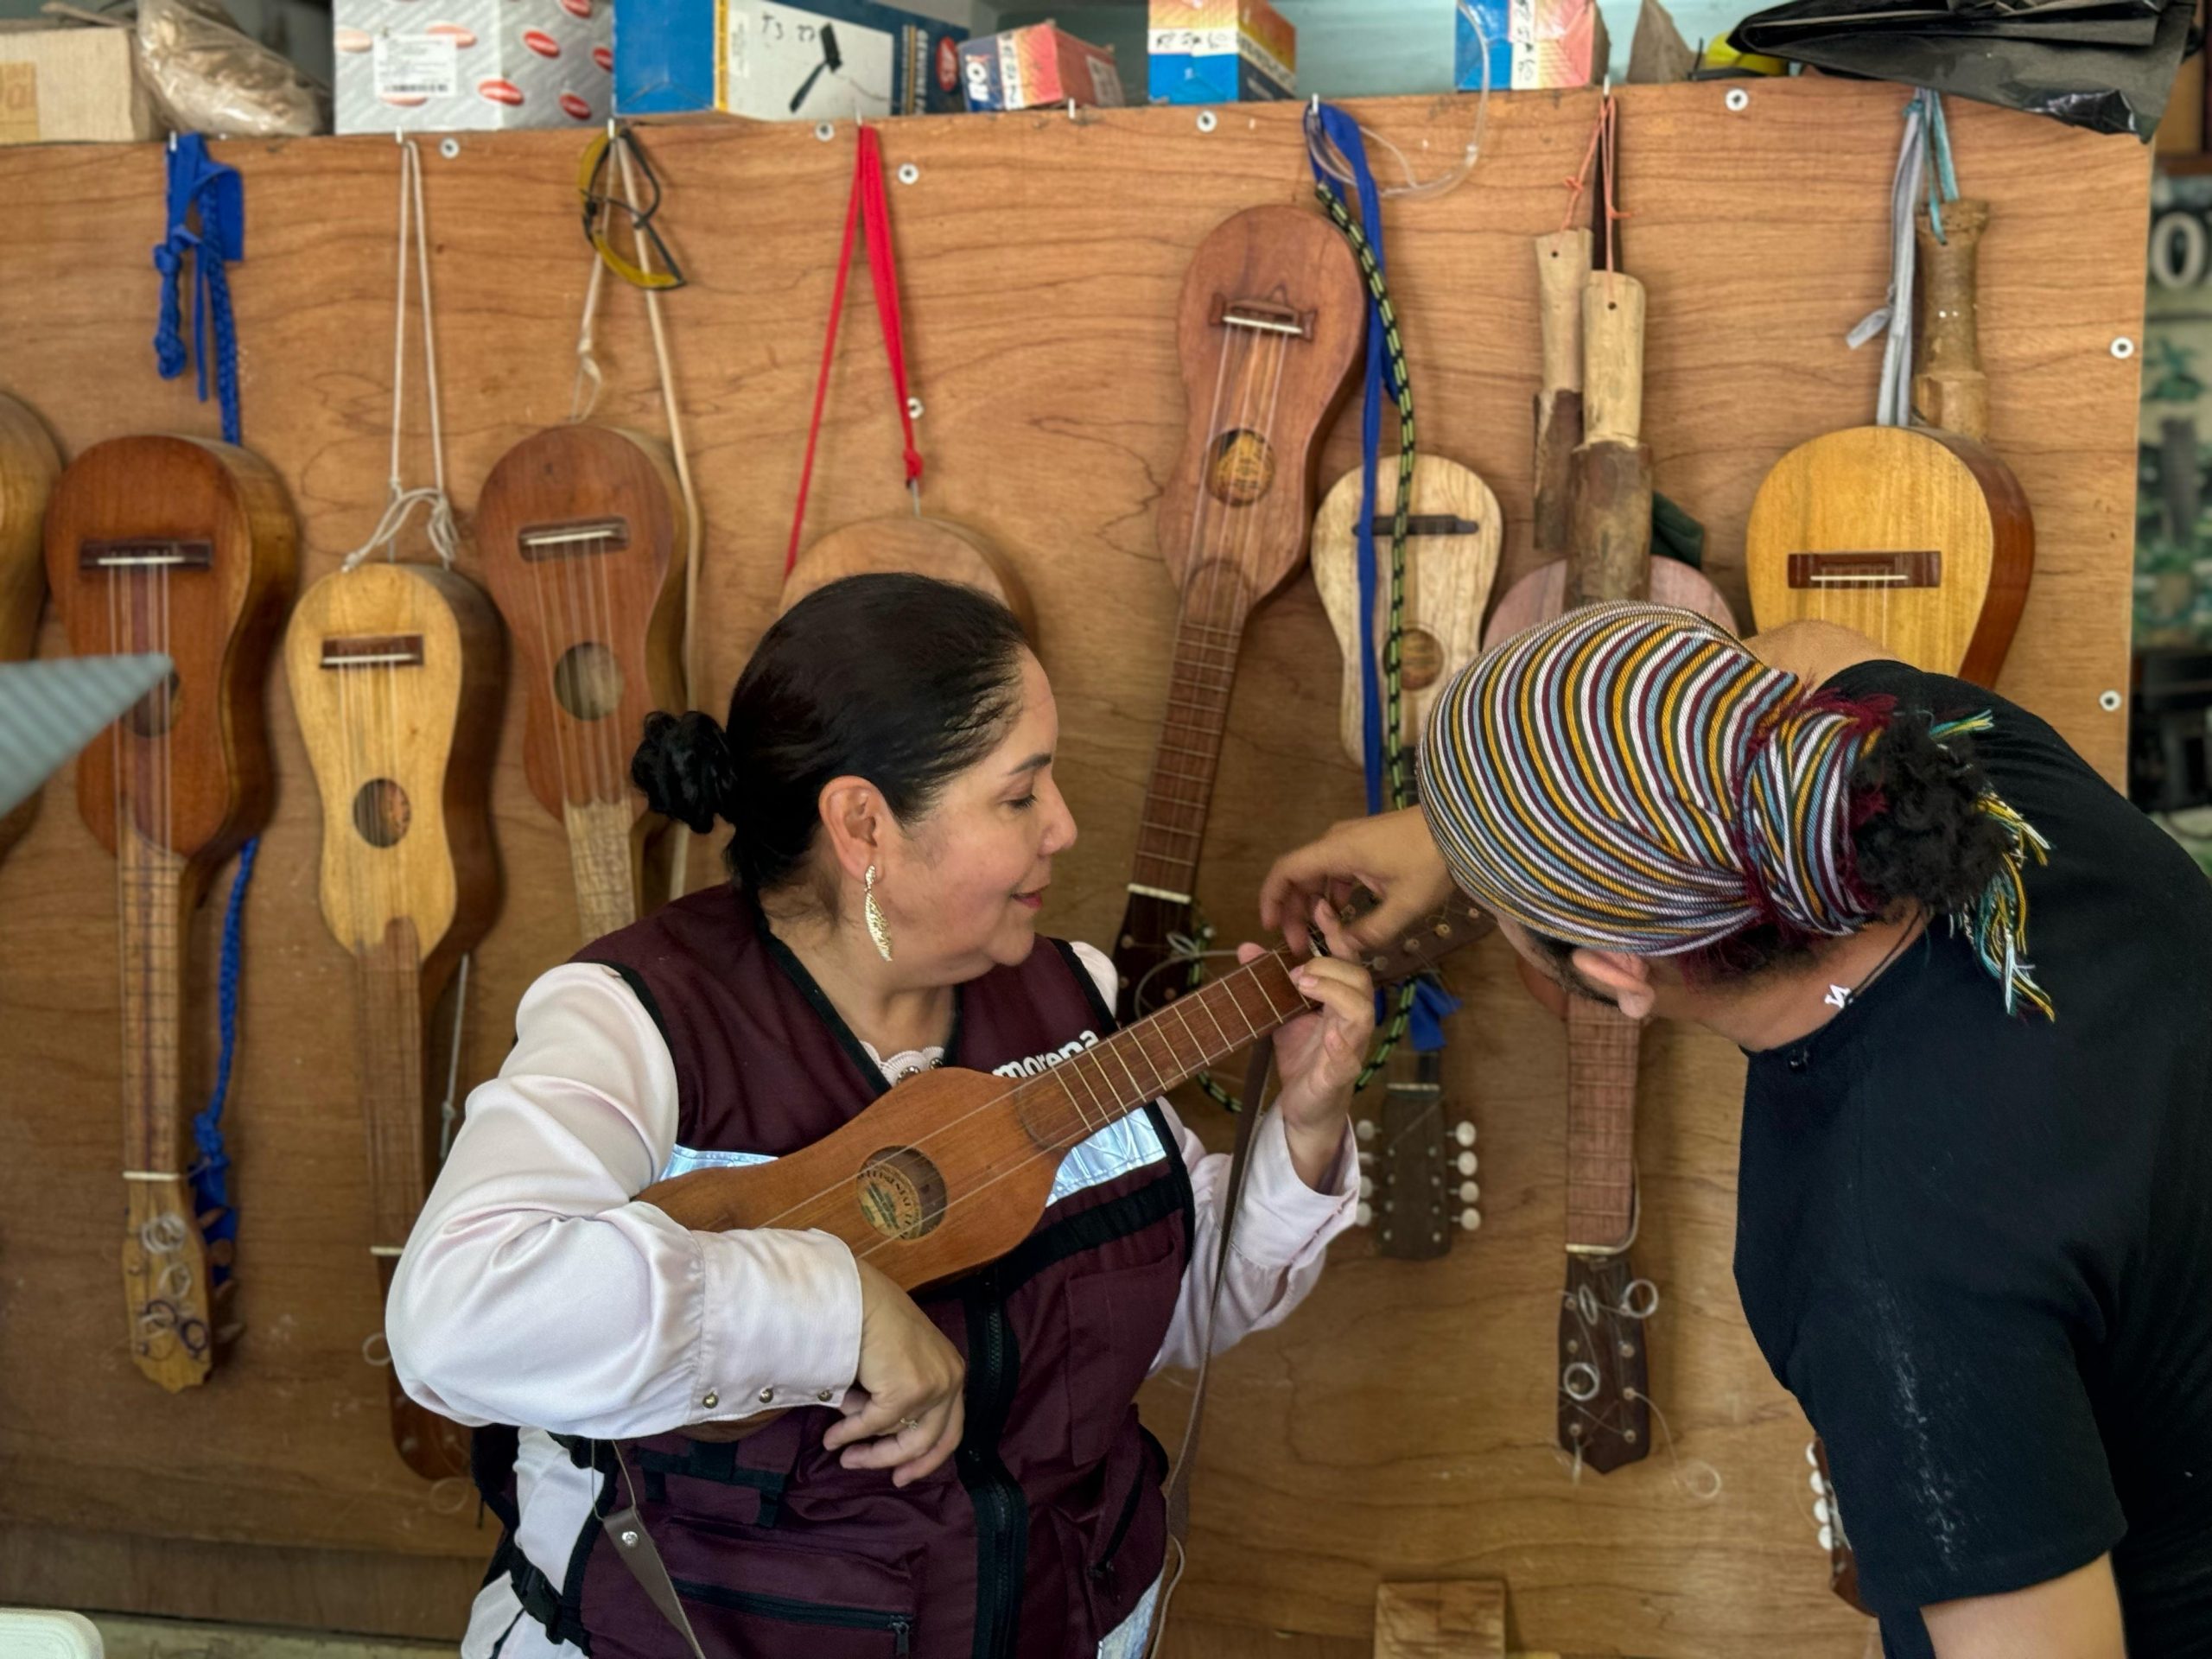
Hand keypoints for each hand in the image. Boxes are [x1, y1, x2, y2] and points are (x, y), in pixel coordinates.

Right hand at [821, 1257, 964, 1486]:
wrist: (859, 1296)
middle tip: (861, 1466)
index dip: (927, 1459)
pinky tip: (832, 1438)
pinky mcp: (907, 1391)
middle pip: (930, 1441)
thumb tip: (874, 1438)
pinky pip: (874, 1424)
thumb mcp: (898, 1363)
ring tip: (842, 1452)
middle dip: (895, 1461)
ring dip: (868, 1448)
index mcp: (953, 1371)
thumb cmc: (872, 1322)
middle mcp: (951, 1379)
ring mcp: (933, 1386)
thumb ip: (898, 1399)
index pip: (951, 1430)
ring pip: (901, 1437)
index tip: (902, 1476)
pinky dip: (850, 1433)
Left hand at [1237, 901, 1373, 1188]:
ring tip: (1303, 985)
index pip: (1346, 960)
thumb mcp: (1278, 1015)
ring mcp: (1352, 1045)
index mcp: (1339, 1001)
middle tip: (1297, 970)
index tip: (1321, 907)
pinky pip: (1350, 1049)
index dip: (1337, 932)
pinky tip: (1323, 1027)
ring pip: (1361, 1008)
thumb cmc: (1302, 1060)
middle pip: (1360, 978)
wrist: (1303, 1110)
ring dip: (1332, 990)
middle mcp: (1351, 1019)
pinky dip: (1338, 1036)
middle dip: (1330, 964)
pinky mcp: (1343, 1071)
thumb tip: (1246, 948)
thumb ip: (1267, 983)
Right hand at [1258, 807, 1455, 956]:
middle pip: (1299, 876)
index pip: (1286, 871)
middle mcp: (1336, 842)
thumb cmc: (1431, 861)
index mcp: (1337, 851)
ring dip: (1314, 904)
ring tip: (1320, 935)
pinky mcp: (1365, 845)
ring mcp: (1351, 841)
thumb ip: (1371, 931)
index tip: (1270, 927)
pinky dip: (1333, 895)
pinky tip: (1344, 916)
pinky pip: (1337, 871)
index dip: (1272, 899)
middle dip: (1294, 911)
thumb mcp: (1404, 905)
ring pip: (1318, 875)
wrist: (1462, 825)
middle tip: (1299, 944)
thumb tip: (1344, 949)